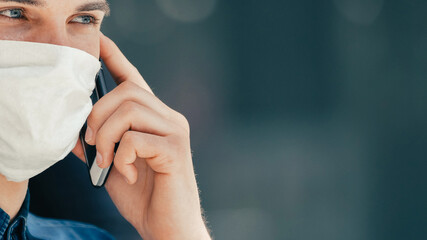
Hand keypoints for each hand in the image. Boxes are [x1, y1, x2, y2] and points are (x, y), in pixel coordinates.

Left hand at [72, 34, 210, 239]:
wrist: (168, 225)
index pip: (134, 80)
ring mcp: (175, 131)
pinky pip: (135, 139)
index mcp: (154, 119)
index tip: (100, 41)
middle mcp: (169, 118)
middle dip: (98, 117)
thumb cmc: (144, 195)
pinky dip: (121, 158)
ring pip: (129, 110)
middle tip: (93, 148)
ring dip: (107, 138)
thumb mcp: (112, 165)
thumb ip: (98, 143)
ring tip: (108, 163)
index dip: (116, 58)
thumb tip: (74, 129)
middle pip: (126, 92)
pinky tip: (127, 174)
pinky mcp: (176, 149)